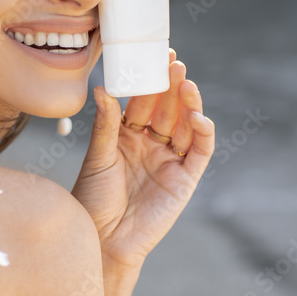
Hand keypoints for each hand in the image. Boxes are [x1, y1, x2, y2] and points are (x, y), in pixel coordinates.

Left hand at [71, 50, 214, 277]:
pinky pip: (199, 152)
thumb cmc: (93, 201)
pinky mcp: (185, 179)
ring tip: (185, 83)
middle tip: (173, 62)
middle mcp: (150, 145)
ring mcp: (169, 161)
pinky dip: (202, 133)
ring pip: (184, 125)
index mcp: (126, 137)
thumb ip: (106, 125)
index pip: (142, 102)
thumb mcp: (98, 158)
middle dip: (171, 85)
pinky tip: (197, 117)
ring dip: (188, 104)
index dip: (149, 80)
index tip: (153, 56)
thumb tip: (104, 89)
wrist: (103, 239)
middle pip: (166, 109)